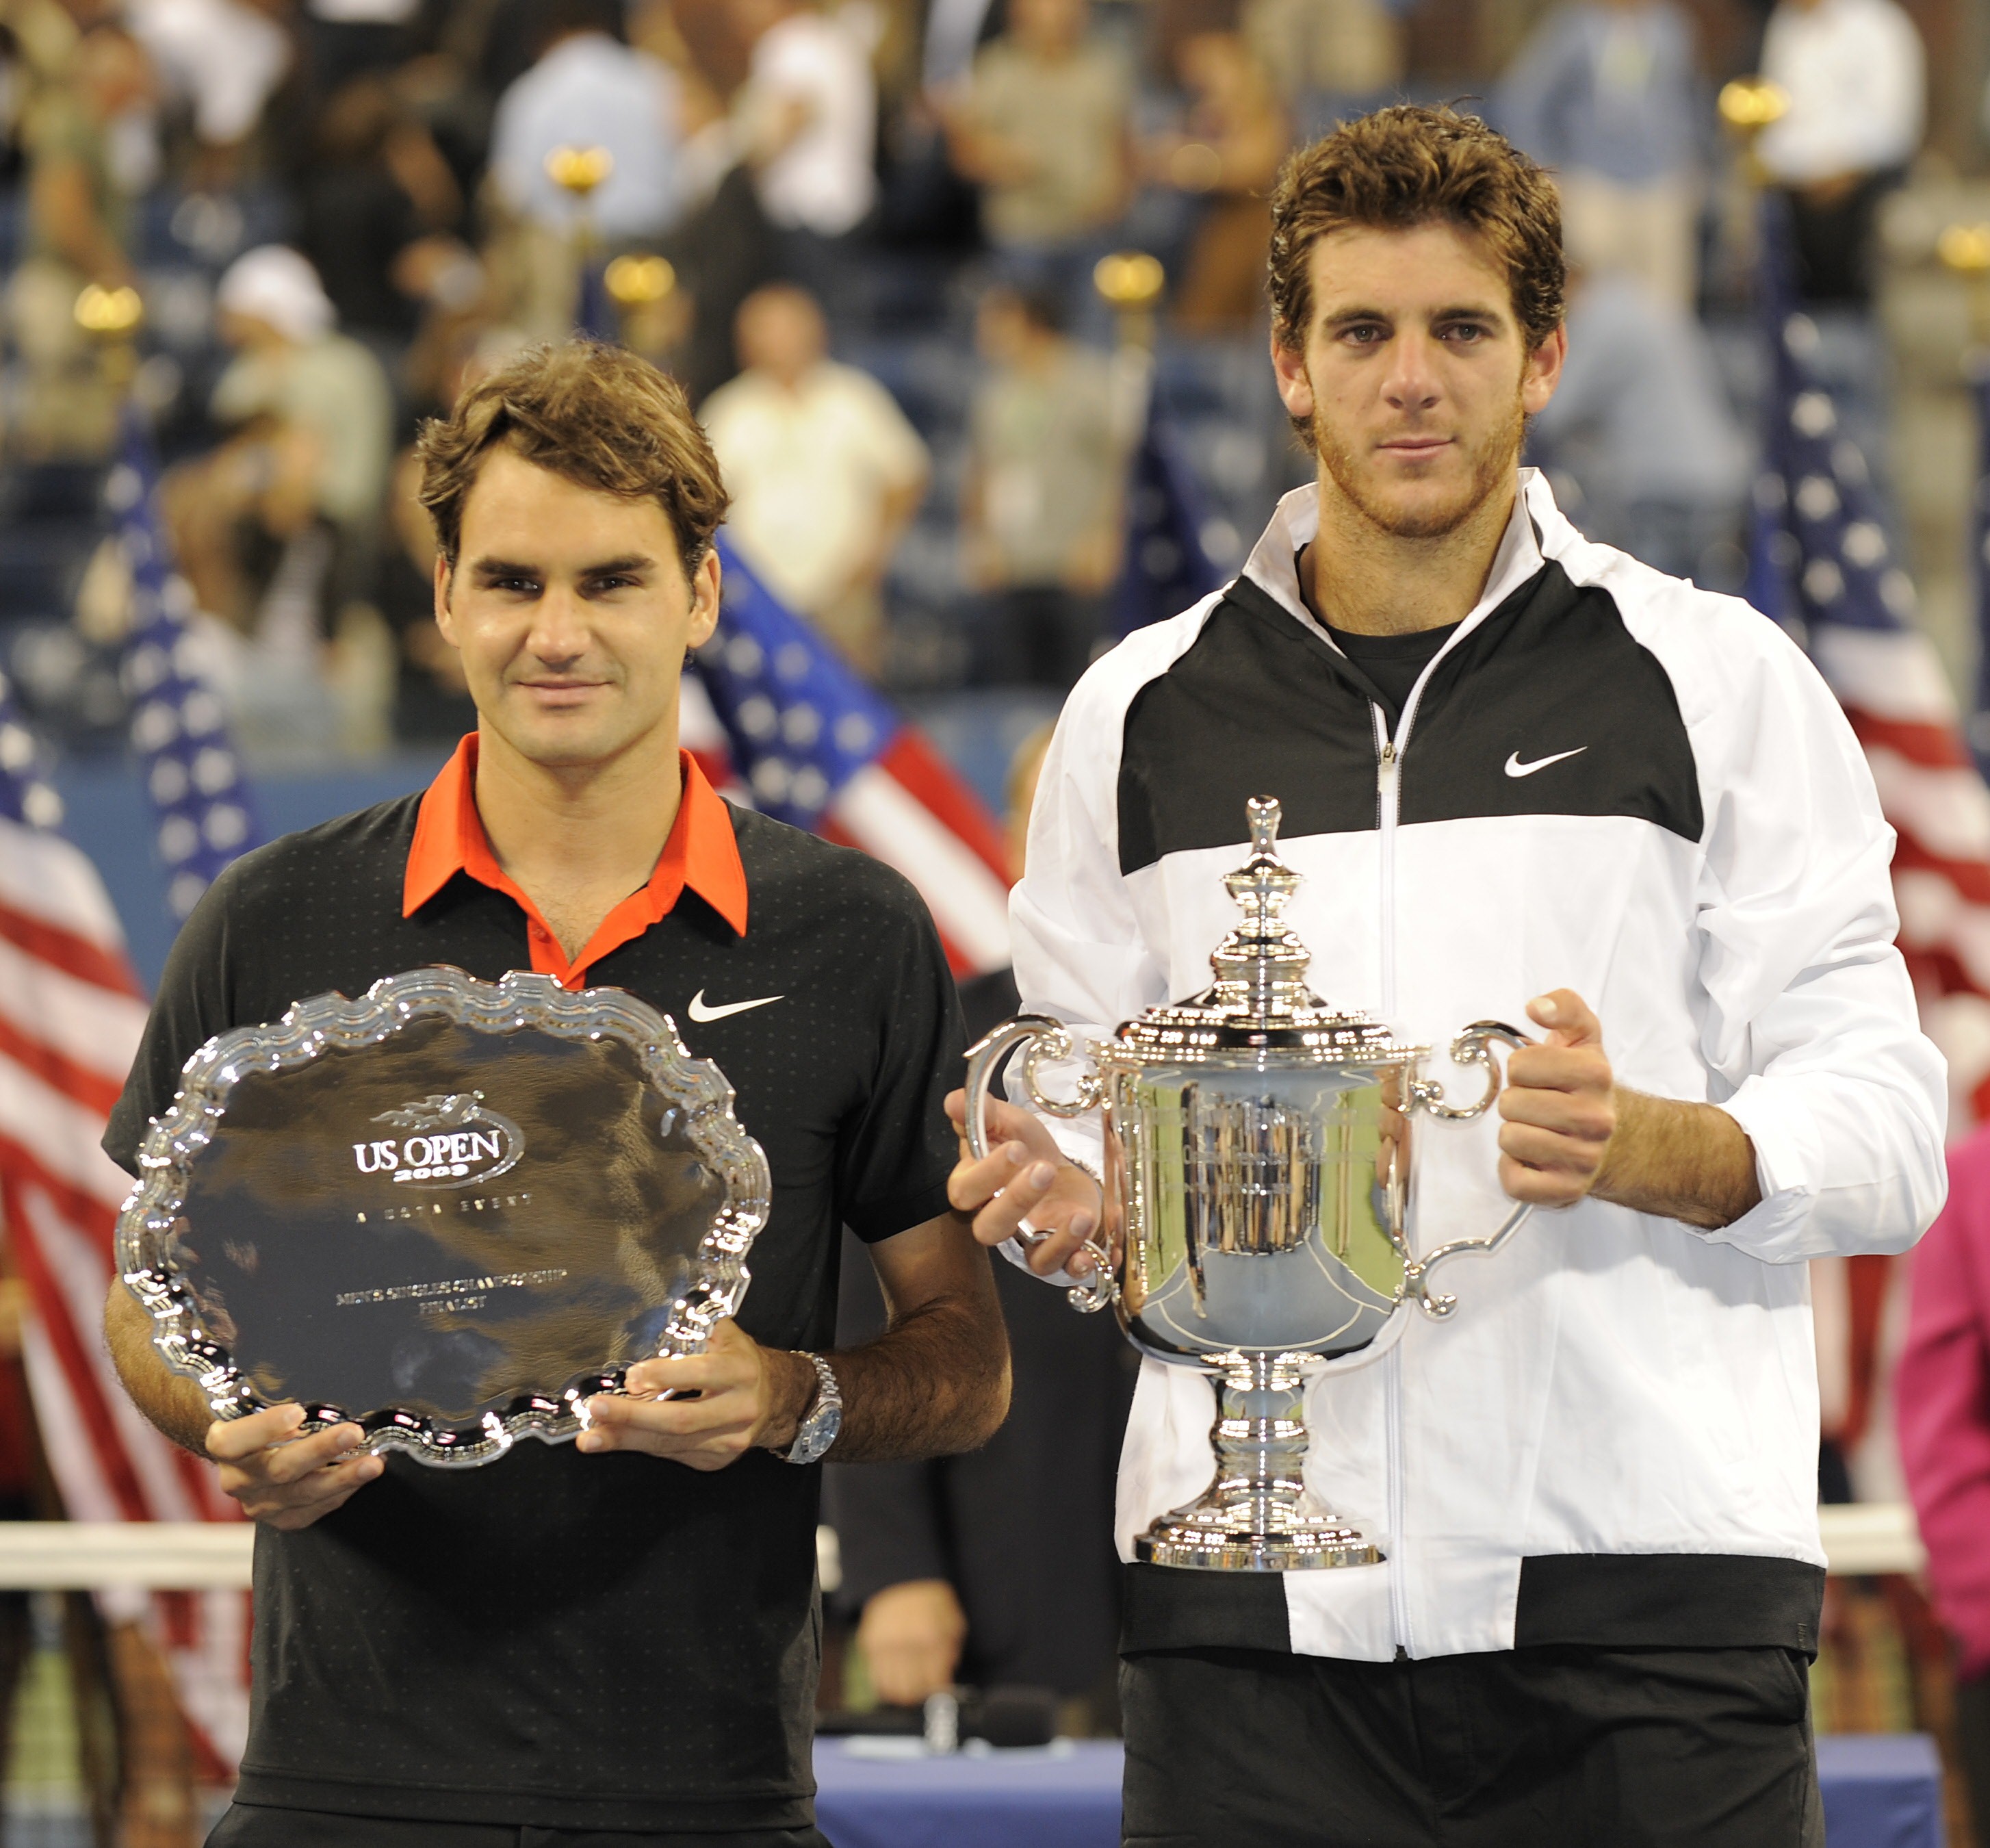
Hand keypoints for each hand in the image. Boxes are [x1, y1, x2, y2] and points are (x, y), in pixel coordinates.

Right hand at [206, 1404, 381, 1530]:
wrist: (248, 1460)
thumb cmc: (261, 1424)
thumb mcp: (259, 1407)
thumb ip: (277, 1401)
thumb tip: (321, 1384)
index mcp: (225, 1446)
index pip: (234, 1441)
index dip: (264, 1427)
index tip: (297, 1412)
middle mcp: (239, 1479)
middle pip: (279, 1469)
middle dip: (320, 1450)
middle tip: (353, 1433)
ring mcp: (260, 1503)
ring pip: (303, 1493)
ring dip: (342, 1477)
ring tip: (372, 1462)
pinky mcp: (283, 1518)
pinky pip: (316, 1508)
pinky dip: (343, 1490)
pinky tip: (362, 1476)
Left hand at [578, 1318, 812, 1469]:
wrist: (779, 1399)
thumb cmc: (742, 1361)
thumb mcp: (727, 1337)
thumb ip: (693, 1331)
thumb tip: (643, 1326)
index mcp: (740, 1372)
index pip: (700, 1375)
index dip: (665, 1376)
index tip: (631, 1375)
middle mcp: (737, 1409)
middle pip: (680, 1419)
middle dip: (633, 1417)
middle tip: (597, 1410)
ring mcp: (728, 1441)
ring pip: (670, 1444)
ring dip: (626, 1440)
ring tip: (590, 1438)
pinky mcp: (716, 1460)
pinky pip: (672, 1454)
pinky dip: (641, 1446)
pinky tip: (616, 1440)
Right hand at [859, 1579, 966, 1703]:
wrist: (902, 1577)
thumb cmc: (931, 1603)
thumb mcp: (952, 1622)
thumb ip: (951, 1653)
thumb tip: (944, 1683)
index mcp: (931, 1637)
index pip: (933, 1683)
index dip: (937, 1690)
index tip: (937, 1688)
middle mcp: (906, 1643)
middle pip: (911, 1691)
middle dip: (919, 1693)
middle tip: (923, 1687)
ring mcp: (885, 1644)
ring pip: (891, 1688)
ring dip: (901, 1692)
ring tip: (908, 1684)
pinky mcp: (869, 1643)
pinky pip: (876, 1677)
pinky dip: (885, 1683)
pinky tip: (895, 1675)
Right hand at [943, 1089, 1103, 1279]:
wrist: (1061, 1168)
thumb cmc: (1027, 1147)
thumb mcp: (1009, 1122)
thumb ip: (983, 1113)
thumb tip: (952, 1100)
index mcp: (977, 1187)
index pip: (965, 1191)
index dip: (987, 1174)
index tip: (1015, 1148)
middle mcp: (999, 1219)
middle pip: (990, 1229)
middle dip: (1016, 1201)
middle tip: (1043, 1169)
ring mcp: (1031, 1240)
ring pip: (1032, 1258)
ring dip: (1058, 1242)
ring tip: (1081, 1217)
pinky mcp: (1060, 1250)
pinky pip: (1064, 1268)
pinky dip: (1076, 1264)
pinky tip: (1090, 1256)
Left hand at [1495, 990, 1615, 1206]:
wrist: (1617, 1140)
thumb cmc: (1584, 1086)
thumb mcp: (1582, 1037)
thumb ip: (1564, 1007)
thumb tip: (1536, 1006)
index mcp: (1596, 1075)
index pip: (1520, 1064)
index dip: (1522, 1068)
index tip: (1540, 1076)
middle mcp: (1595, 1119)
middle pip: (1511, 1104)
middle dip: (1517, 1102)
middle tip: (1539, 1106)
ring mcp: (1584, 1159)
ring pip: (1509, 1139)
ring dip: (1515, 1134)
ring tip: (1539, 1131)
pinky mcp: (1567, 1191)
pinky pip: (1515, 1180)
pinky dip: (1514, 1169)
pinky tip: (1534, 1159)